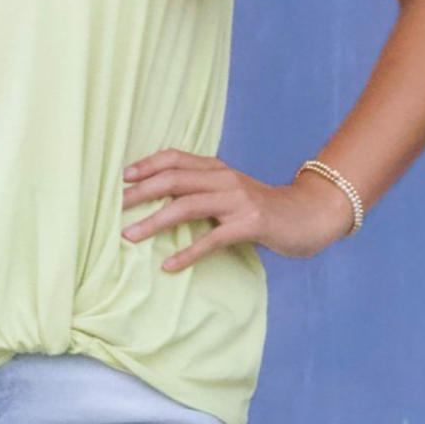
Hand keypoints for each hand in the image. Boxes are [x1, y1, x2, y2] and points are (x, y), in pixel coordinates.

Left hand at [121, 148, 355, 268]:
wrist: (310, 215)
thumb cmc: (264, 208)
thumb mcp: (231, 191)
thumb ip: (203, 190)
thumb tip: (161, 198)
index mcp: (217, 169)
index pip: (175, 158)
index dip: (147, 165)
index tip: (121, 177)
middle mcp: (225, 179)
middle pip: (173, 180)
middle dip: (140, 193)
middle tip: (114, 208)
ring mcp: (238, 201)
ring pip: (187, 206)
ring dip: (154, 221)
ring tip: (129, 236)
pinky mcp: (250, 224)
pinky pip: (212, 239)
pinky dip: (188, 252)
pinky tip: (169, 265)